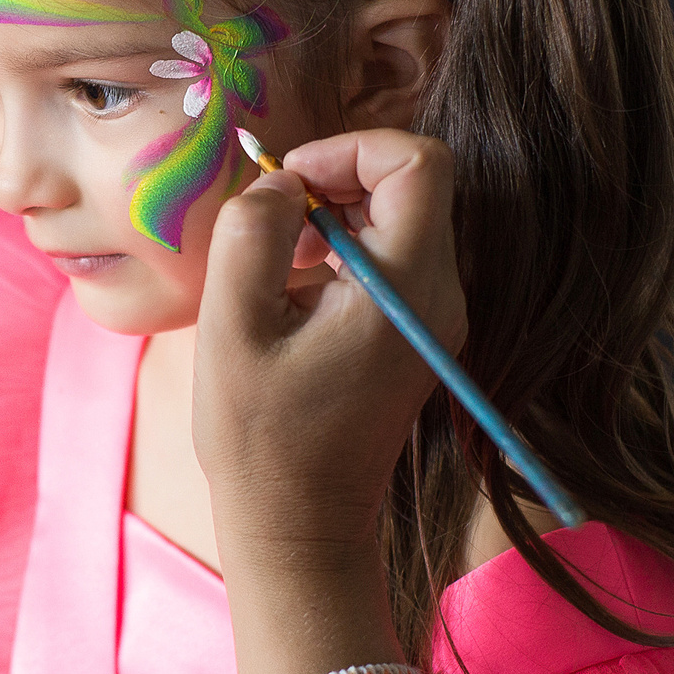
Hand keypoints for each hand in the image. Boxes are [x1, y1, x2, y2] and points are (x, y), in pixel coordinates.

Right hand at [195, 130, 463, 673]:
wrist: (301, 526)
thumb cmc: (261, 437)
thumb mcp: (233, 325)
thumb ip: (254, 233)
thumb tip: (281, 184)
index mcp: (407, 289)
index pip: (416, 161)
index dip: (349, 147)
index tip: (289, 180)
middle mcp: (440, 296)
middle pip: (412, 183)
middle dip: (337, 176)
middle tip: (273, 213)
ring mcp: (436, 317)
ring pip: (399, 216)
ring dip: (335, 213)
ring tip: (276, 256)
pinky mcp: (417, 334)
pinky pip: (391, 257)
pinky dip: (343, 249)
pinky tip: (293, 287)